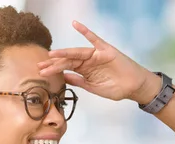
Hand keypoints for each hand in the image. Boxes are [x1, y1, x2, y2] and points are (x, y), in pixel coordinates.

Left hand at [37, 21, 160, 103]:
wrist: (133, 87)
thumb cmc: (116, 88)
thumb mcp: (94, 87)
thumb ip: (80, 82)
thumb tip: (64, 77)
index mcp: (84, 70)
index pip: (66, 68)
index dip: (54, 69)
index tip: (41, 72)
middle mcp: (88, 61)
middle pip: (68, 60)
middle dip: (54, 63)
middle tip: (40, 65)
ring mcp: (96, 54)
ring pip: (76, 52)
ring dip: (64, 52)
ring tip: (52, 54)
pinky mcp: (105, 50)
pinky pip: (94, 38)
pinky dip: (85, 31)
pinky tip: (76, 24)